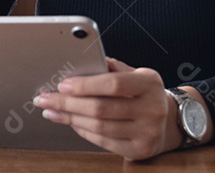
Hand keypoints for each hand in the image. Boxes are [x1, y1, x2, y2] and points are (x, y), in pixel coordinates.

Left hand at [32, 58, 179, 159]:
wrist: (168, 121)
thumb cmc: (143, 93)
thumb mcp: (135, 74)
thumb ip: (111, 68)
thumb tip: (80, 64)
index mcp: (149, 83)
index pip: (114, 84)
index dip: (85, 85)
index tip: (62, 84)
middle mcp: (152, 109)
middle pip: (102, 108)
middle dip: (68, 104)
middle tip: (46, 99)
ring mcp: (147, 132)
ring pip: (100, 127)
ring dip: (70, 119)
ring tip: (51, 111)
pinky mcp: (139, 150)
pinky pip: (103, 142)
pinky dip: (83, 131)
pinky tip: (71, 122)